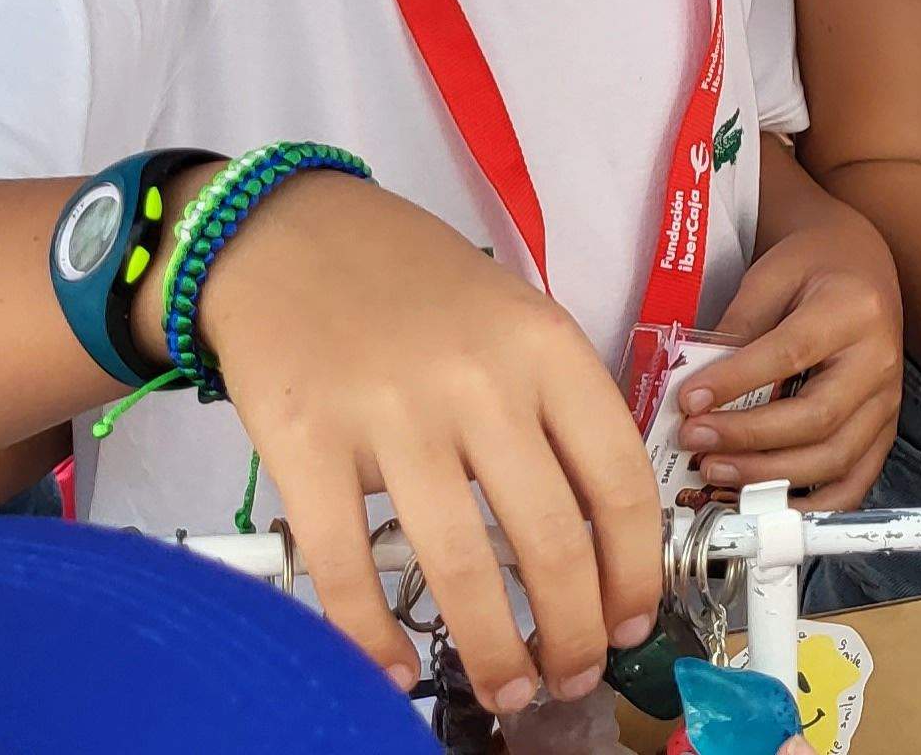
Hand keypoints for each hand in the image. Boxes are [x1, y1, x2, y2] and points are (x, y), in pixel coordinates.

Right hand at [191, 171, 660, 712]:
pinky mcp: (306, 442)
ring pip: (461, 567)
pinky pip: (348, 565)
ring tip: (506, 688)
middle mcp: (478, 381)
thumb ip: (556, 412)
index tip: (629, 623)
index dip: (635, 573)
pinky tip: (392, 668)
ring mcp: (390, 413)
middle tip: (569, 676)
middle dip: (572, 634)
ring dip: (493, 651)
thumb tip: (596, 545)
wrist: (285, 233)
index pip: (619, 483)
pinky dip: (373, 636)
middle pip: (552, 541)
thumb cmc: (409, 285)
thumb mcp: (512, 319)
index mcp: (545, 347)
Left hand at [678, 212, 899, 508]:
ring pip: (834, 458)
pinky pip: (854, 482)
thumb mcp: (769, 276)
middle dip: (749, 438)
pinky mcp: (883, 431)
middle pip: (817, 418)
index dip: (736, 383)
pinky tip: (765, 503)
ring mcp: (887, 402)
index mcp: (852, 311)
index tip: (689, 400)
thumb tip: (696, 389)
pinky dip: (811, 505)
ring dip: (769, 475)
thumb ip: (737, 327)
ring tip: (715, 471)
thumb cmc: (811, 267)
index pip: (790, 353)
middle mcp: (880, 361)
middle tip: (695, 441)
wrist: (861, 264)